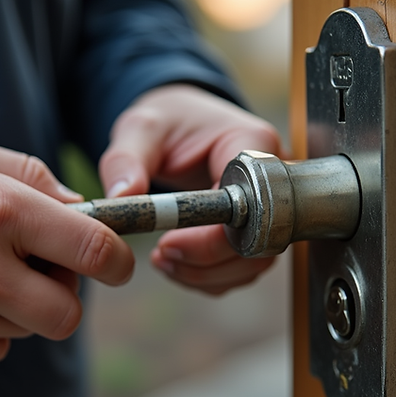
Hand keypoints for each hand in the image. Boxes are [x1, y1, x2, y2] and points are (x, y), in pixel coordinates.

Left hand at [98, 84, 282, 294]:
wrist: (179, 123)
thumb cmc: (167, 120)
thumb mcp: (141, 128)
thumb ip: (126, 159)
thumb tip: (122, 196)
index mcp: (252, 143)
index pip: (249, 205)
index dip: (210, 237)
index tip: (166, 243)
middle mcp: (273, 177)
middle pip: (259, 242)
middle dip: (207, 262)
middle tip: (162, 256)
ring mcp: (269, 207)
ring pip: (254, 262)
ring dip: (205, 273)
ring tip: (163, 259)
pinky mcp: (255, 229)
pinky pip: (243, 267)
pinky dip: (209, 276)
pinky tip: (176, 263)